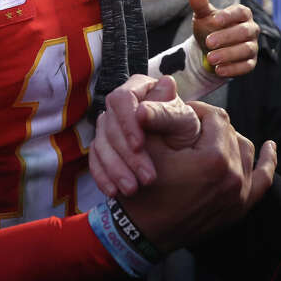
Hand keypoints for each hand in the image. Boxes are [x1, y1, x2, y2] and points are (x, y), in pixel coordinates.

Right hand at [90, 75, 200, 197]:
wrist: (182, 159)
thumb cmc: (186, 135)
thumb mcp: (183, 124)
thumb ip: (167, 112)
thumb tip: (147, 105)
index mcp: (141, 88)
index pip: (122, 98)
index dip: (127, 122)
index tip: (139, 145)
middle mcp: (121, 104)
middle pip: (110, 125)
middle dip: (127, 154)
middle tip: (148, 178)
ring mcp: (109, 124)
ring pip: (100, 144)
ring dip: (116, 169)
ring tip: (133, 189)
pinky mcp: (103, 145)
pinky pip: (94, 160)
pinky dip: (103, 176)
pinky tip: (114, 191)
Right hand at [119, 101, 276, 251]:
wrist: (139, 234)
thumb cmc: (140, 188)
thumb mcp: (147, 147)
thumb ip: (161, 112)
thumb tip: (168, 81)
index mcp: (214, 158)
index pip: (216, 117)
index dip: (198, 110)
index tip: (182, 113)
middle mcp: (234, 176)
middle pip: (230, 132)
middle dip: (210, 125)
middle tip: (189, 127)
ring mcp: (239, 194)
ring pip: (244, 150)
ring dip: (228, 140)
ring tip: (209, 137)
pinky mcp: (239, 208)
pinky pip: (263, 181)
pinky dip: (268, 162)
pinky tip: (269, 147)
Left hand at [188, 0, 258, 77]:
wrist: (210, 49)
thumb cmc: (209, 28)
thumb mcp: (203, 16)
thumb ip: (199, 3)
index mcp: (242, 14)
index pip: (240, 12)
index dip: (228, 16)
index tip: (213, 21)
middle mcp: (251, 29)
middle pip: (244, 32)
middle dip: (226, 37)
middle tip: (208, 42)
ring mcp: (252, 46)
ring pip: (246, 50)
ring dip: (228, 54)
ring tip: (210, 58)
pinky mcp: (250, 62)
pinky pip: (246, 66)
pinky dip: (233, 69)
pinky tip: (219, 70)